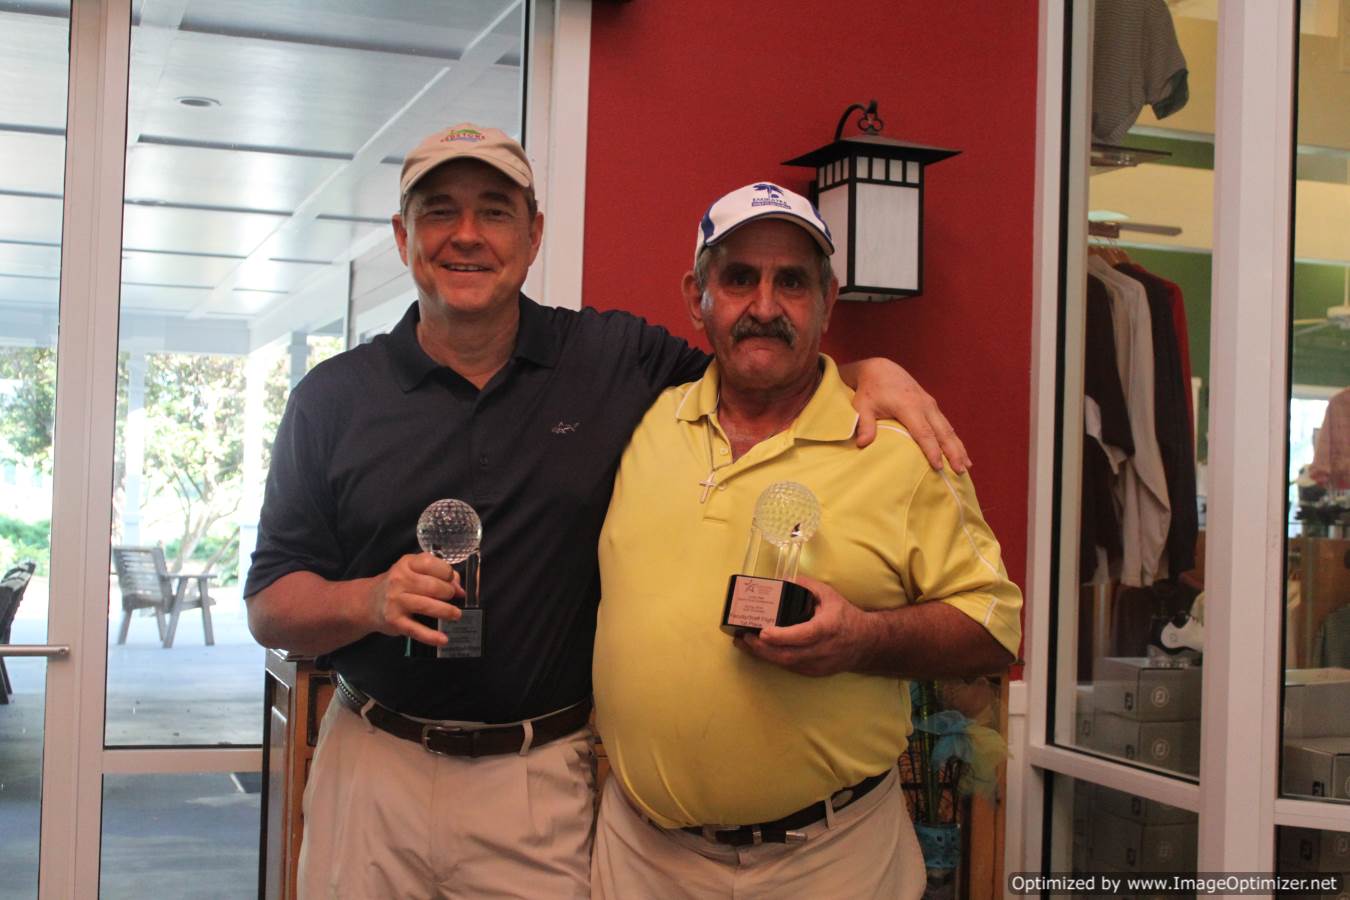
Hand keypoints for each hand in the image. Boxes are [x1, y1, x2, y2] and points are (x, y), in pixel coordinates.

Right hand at [368, 553, 465, 646]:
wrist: (368, 602)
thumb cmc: (398, 586)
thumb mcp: (414, 572)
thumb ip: (438, 575)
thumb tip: (460, 589)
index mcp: (407, 564)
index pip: (433, 564)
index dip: (448, 574)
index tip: (453, 583)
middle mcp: (399, 580)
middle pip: (433, 586)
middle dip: (449, 593)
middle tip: (453, 599)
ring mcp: (395, 601)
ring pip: (427, 606)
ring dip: (446, 611)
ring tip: (456, 615)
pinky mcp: (394, 621)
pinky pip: (416, 629)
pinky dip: (431, 636)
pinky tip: (443, 639)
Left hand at [736, 575, 872, 676]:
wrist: (866, 643)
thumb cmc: (845, 616)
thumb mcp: (829, 595)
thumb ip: (807, 585)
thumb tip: (784, 579)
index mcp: (827, 628)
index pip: (803, 635)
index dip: (781, 636)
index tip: (763, 632)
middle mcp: (823, 649)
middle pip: (788, 655)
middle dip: (762, 648)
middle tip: (743, 637)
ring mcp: (818, 664)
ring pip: (786, 664)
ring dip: (763, 655)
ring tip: (744, 643)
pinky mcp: (814, 672)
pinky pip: (790, 667)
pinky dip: (773, 658)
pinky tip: (759, 650)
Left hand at [846, 358, 969, 471]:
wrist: (881, 369)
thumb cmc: (870, 390)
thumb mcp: (862, 406)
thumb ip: (865, 424)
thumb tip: (862, 443)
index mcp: (908, 406)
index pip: (924, 432)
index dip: (932, 450)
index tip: (938, 467)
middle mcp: (924, 405)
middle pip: (942, 432)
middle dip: (953, 453)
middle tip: (960, 472)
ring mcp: (931, 404)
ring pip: (948, 429)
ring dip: (958, 448)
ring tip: (966, 467)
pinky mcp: (932, 406)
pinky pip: (946, 425)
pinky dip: (955, 440)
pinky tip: (961, 453)